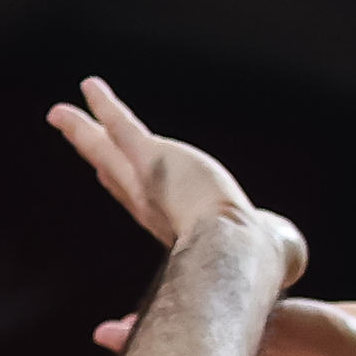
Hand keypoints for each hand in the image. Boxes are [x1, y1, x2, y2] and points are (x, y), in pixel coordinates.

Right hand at [49, 77, 306, 282]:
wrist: (237, 256)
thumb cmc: (259, 268)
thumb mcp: (270, 256)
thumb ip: (280, 255)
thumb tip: (295, 262)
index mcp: (177, 229)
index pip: (144, 202)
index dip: (124, 187)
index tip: (108, 176)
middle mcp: (154, 206)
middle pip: (116, 173)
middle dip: (96, 154)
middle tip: (76, 136)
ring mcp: (147, 181)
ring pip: (108, 148)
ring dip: (85, 129)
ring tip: (60, 112)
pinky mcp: (151, 158)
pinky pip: (122, 126)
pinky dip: (105, 106)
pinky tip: (91, 86)